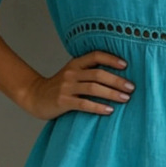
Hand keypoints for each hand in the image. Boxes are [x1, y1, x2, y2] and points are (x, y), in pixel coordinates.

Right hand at [19, 50, 135, 119]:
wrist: (34, 96)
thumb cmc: (59, 87)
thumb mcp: (72, 74)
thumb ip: (88, 72)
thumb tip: (117, 74)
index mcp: (75, 63)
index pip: (95, 56)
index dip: (111, 59)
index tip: (126, 65)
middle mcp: (71, 73)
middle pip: (98, 74)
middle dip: (117, 80)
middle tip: (131, 87)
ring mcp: (66, 87)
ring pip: (93, 88)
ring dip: (112, 93)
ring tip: (125, 98)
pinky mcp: (63, 101)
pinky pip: (84, 104)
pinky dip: (98, 107)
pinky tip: (109, 110)